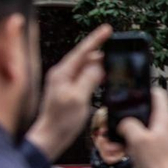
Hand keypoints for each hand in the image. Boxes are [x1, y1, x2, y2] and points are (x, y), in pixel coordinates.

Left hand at [25, 24, 110, 160]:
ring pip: (85, 68)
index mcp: (62, 73)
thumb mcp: (78, 98)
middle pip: (85, 58)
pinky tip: (103, 80)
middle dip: (101, 54)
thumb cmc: (60, 121)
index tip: (108, 29)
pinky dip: (95, 77)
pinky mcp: (68, 91)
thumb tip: (99, 65)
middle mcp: (62, 74)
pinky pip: (84, 78)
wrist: (50, 137)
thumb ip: (89, 79)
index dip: (96, 39)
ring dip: (99, 67)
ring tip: (113, 67)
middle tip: (117, 53)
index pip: (82, 51)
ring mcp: (64, 82)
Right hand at [120, 89, 167, 167]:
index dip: (146, 90)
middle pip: (153, 111)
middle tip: (125, 115)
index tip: (135, 90)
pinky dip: (141, 139)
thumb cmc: (155, 164)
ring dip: (138, 127)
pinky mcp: (165, 150)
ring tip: (126, 133)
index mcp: (165, 120)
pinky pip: (151, 138)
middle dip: (138, 112)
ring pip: (151, 125)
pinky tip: (132, 147)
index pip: (159, 95)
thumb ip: (128, 125)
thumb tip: (125, 123)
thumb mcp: (136, 139)